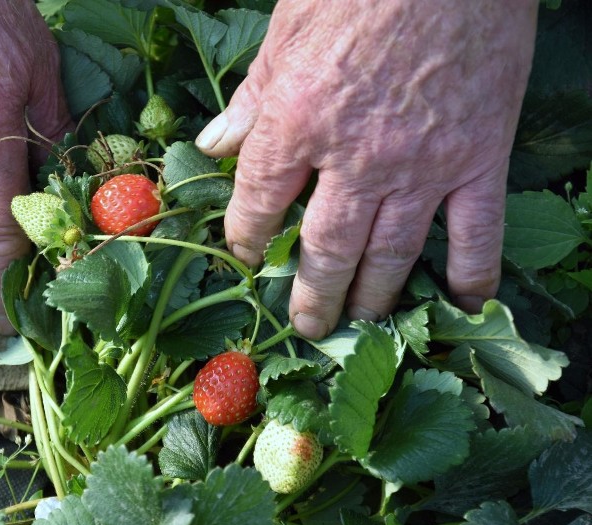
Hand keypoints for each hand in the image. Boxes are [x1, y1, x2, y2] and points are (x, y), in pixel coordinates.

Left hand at [196, 0, 537, 338]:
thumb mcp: (286, 31)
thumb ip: (250, 99)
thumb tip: (213, 145)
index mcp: (297, 120)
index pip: (260, 201)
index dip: (248, 237)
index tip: (247, 255)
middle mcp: (356, 157)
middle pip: (326, 247)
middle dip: (311, 294)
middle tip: (305, 324)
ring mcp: (422, 165)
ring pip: (391, 254)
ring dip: (372, 297)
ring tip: (358, 322)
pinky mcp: (480, 159)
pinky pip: (476, 234)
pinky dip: (471, 275)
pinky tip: (463, 305)